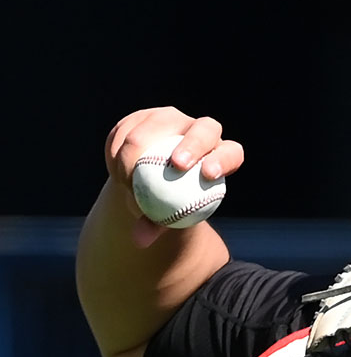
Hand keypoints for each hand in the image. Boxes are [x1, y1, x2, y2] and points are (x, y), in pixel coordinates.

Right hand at [104, 107, 243, 246]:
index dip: (224, 159)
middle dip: (193, 144)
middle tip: (175, 166)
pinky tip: (113, 170)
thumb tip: (141, 238)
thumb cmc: (165, 205)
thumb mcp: (165, 217)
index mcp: (221, 154)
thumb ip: (156, 225)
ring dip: (139, 153)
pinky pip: (127, 129)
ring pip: (156, 127)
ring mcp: (173, 120)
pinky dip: (117, 150)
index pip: (232, 153)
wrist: (146, 183)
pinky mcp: (143, 118)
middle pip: (205, 130)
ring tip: (125, 180)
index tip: (209, 174)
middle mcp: (202, 130)